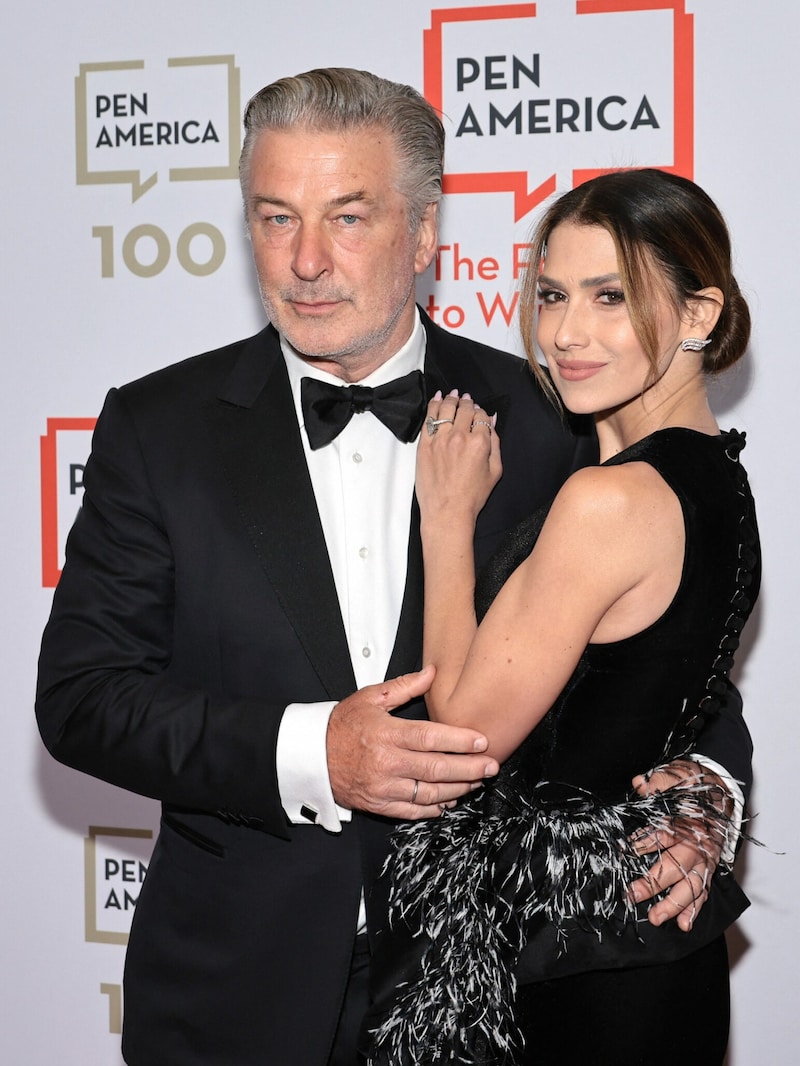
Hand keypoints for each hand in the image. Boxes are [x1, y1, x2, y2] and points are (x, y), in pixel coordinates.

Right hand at [327, 665, 498, 817]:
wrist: (311, 756)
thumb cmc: (342, 725)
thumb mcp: (370, 698)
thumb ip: (404, 687)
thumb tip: (432, 673)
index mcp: (386, 733)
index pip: (431, 738)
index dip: (460, 740)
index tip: (482, 741)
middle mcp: (386, 762)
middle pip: (437, 768)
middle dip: (470, 768)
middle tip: (491, 765)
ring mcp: (383, 786)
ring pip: (430, 792)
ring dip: (458, 789)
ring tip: (476, 781)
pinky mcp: (379, 804)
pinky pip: (413, 810)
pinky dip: (435, 808)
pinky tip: (450, 800)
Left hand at [416, 390, 501, 523]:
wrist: (447, 512)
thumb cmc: (472, 496)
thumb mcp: (495, 471)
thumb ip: (495, 443)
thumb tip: (492, 421)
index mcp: (480, 443)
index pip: (482, 416)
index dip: (481, 412)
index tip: (479, 412)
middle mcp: (459, 437)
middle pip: (464, 409)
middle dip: (467, 402)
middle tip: (466, 399)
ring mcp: (440, 440)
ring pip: (445, 408)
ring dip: (450, 399)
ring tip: (452, 395)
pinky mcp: (424, 445)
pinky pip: (428, 418)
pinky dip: (433, 405)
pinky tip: (436, 398)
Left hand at [628, 759, 732, 930]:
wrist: (721, 792)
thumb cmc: (692, 787)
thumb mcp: (675, 777)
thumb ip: (657, 782)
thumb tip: (639, 783)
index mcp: (686, 823)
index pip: (661, 836)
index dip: (641, 845)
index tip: (624, 854)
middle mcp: (696, 845)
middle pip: (674, 867)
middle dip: (653, 883)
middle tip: (632, 894)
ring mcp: (704, 860)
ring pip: (691, 886)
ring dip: (673, 905)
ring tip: (656, 919)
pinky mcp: (709, 869)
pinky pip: (703, 892)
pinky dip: (695, 909)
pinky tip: (684, 925)